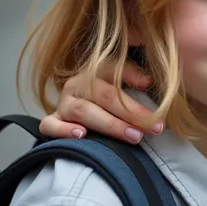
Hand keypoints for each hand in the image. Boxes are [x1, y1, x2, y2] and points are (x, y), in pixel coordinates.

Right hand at [39, 61, 160, 143]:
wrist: (80, 108)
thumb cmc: (110, 97)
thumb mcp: (123, 82)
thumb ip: (135, 77)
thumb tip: (149, 81)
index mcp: (96, 69)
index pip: (115, 69)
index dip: (134, 76)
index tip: (151, 86)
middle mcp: (78, 84)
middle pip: (106, 95)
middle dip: (134, 112)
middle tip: (155, 127)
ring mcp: (64, 103)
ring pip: (84, 112)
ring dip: (112, 125)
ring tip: (134, 136)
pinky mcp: (51, 121)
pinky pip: (51, 125)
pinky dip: (64, 130)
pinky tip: (82, 135)